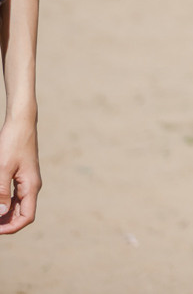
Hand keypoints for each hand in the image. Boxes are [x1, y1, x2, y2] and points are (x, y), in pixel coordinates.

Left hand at [0, 116, 38, 233]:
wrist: (21, 122)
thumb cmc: (12, 142)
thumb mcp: (3, 167)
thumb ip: (2, 192)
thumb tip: (1, 214)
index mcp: (31, 186)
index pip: (26, 217)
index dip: (10, 228)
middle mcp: (31, 186)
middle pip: (22, 214)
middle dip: (5, 223)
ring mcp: (27, 181)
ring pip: (17, 206)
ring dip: (4, 214)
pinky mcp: (21, 175)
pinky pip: (14, 196)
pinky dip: (4, 202)